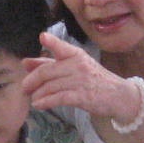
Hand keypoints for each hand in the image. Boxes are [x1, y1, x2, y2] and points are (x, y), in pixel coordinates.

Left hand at [22, 32, 143, 118]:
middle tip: (24, 88)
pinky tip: (39, 105)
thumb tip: (25, 62)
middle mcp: (78, 65)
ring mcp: (81, 81)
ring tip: (34, 99)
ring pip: (50, 86)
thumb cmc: (93, 79)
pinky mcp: (83, 96)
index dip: (52, 42)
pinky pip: (59, 98)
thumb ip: (49, 64)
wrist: (119, 95)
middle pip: (46, 71)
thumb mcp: (74, 67)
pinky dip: (45, 102)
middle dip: (31, 81)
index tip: (42, 37)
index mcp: (75, 55)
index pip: (62, 47)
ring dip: (37, 94)